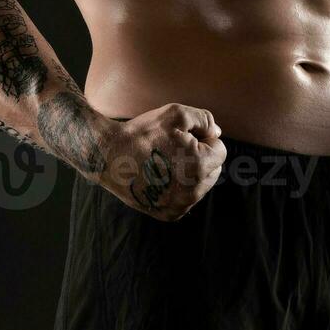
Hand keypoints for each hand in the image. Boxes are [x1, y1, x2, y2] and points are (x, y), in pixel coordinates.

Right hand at [96, 104, 225, 220]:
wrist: (108, 156)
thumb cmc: (143, 133)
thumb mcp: (176, 114)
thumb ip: (205, 120)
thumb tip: (217, 133)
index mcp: (199, 166)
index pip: (220, 151)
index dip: (203, 138)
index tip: (182, 136)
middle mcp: (193, 192)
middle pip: (213, 170)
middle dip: (202, 157)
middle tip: (174, 147)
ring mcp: (180, 205)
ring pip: (201, 185)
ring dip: (192, 172)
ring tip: (165, 161)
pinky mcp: (168, 214)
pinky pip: (186, 198)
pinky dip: (180, 188)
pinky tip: (161, 176)